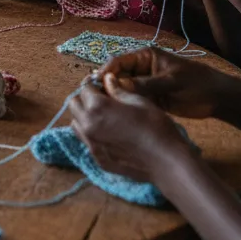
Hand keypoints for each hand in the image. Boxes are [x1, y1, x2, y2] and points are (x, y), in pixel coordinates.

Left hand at [71, 73, 197, 184]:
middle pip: (74, 105)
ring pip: (76, 124)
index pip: (84, 89)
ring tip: (103, 116)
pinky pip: (85, 141)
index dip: (93, 85)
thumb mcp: (139, 101)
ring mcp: (91, 144)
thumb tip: (107, 79)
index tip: (102, 85)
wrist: (166, 161)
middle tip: (102, 99)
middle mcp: (88, 126)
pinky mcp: (98, 159)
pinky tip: (109, 134)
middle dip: (84, 99)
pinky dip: (91, 133)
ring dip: (84, 116)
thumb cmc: (156, 126)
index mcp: (97, 107)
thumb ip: (118, 90)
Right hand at [96, 47, 236, 119]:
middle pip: (116, 75)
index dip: (105, 72)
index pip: (118, 61)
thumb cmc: (197, 84)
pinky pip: (131, 100)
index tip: (94, 84)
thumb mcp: (171, 82)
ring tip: (101, 108)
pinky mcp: (148, 98)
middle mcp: (140, 69)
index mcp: (145, 57)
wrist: (218, 99)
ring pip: (122, 89)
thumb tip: (117, 85)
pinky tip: (115, 114)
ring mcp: (144, 84)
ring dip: (113, 96)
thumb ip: (145, 84)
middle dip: (105, 85)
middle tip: (94, 98)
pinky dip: (124, 105)